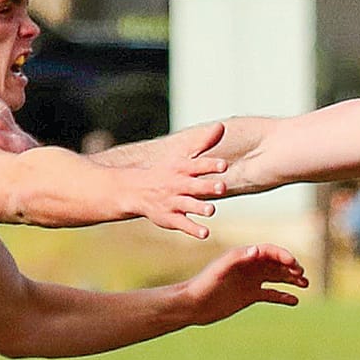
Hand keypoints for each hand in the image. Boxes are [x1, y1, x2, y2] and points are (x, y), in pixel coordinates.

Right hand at [127, 121, 228, 238]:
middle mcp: (177, 185)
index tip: (224, 165)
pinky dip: (193, 230)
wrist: (136, 191)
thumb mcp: (182, 156)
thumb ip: (204, 143)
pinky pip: (183, 225)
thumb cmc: (167, 172)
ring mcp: (173, 202)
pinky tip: (205, 233)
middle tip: (222, 187)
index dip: (210, 165)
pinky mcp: (170, 218)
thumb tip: (222, 126)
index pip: (197, 165)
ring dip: (199, 208)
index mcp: (181, 168)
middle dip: (208, 186)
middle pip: (194, 186)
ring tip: (211, 210)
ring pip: (188, 205)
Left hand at [178, 242, 308, 323]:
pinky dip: (283, 296)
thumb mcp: (219, 270)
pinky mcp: (249, 295)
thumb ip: (237, 258)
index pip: (268, 251)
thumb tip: (257, 250)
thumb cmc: (203, 285)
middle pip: (276, 263)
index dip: (283, 255)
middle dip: (291, 267)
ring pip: (277, 277)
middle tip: (302, 276)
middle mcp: (249, 267)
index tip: (294, 264)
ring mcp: (251, 281)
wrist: (193, 305)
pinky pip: (271, 294)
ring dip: (291, 279)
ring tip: (305, 284)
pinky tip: (294, 301)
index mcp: (243, 256)